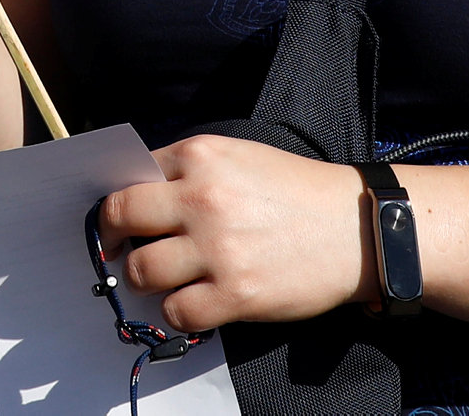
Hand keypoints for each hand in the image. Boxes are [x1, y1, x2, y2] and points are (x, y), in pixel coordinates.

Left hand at [103, 136, 369, 333]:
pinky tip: (193, 301)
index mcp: (201, 157)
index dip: (118, 201)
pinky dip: (177, 312)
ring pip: (140, 269)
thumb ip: (189, 171)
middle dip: (112, 238)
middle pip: (120, 218)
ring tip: (165, 278)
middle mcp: (203, 198)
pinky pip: (176, 312)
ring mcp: (218, 247)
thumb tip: (137, 195)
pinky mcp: (236, 293)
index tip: (117, 220)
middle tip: (122, 250)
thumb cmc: (296, 192)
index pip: (129, 176)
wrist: (356, 227)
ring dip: (145, 278)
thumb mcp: (240, 157)